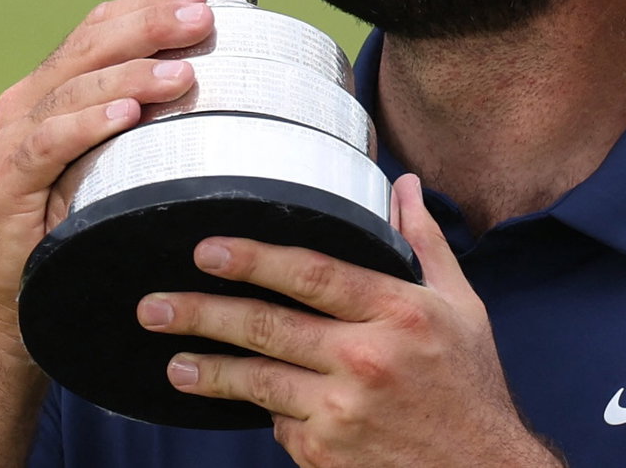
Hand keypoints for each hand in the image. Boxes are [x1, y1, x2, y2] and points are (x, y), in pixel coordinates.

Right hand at [0, 0, 212, 352]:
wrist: (18, 302)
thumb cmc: (78, 223)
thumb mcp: (118, 159)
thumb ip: (147, 117)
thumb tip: (219, 78)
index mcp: (55, 86)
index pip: (101, 26)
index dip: (149, 3)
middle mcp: (29, 102)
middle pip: (91, 45)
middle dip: (150, 25)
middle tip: (202, 16)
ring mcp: (13, 140)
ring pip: (75, 89)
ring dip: (131, 74)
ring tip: (182, 72)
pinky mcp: (6, 183)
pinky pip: (47, 145)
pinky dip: (87, 124)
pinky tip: (126, 116)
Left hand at [136, 174, 563, 467]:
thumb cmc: (470, 386)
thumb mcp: (461, 306)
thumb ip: (424, 243)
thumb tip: (405, 186)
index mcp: (398, 311)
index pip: (310, 275)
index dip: (253, 260)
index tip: (207, 250)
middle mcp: (366, 359)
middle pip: (267, 327)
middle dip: (202, 313)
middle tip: (155, 305)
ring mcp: (342, 412)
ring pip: (256, 382)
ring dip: (207, 370)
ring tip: (174, 361)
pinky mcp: (326, 455)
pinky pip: (279, 424)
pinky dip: (265, 410)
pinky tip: (245, 401)